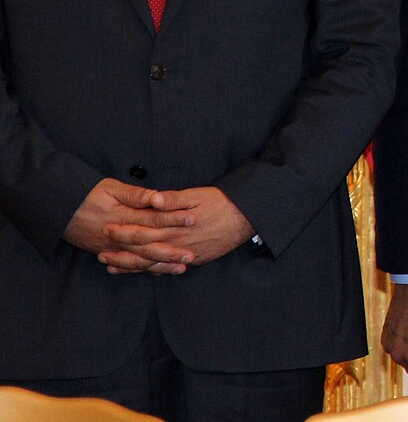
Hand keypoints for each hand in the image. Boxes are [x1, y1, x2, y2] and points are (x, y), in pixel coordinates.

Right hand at [64, 179, 194, 272]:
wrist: (59, 211)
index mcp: (122, 217)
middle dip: (171, 251)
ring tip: (181, 268)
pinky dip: (143, 270)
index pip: (152, 219)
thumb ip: (134, 194)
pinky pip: (127, 265)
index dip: (173, 219)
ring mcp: (112, 248)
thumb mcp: (110, 188)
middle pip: (148, 246)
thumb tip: (156, 196)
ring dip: (160, 265)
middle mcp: (117, 236)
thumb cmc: (87, 195)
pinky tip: (159, 272)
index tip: (193, 219)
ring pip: (139, 260)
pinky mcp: (107, 253)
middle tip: (192, 255)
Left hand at [99, 186, 254, 273]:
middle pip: (142, 251)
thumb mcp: (197, 195)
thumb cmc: (222, 202)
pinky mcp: (194, 259)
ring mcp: (186, 254)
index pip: (142, 231)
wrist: (247, 217)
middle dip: (120, 252)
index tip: (107, 229)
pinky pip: (168, 268)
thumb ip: (172, 199)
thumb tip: (151, 199)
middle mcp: (177, 243)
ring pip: (152, 264)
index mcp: (174, 226)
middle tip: (100, 253)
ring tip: (112, 266)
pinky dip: (152, 270)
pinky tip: (142, 270)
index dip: (123, 231)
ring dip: (131, 266)